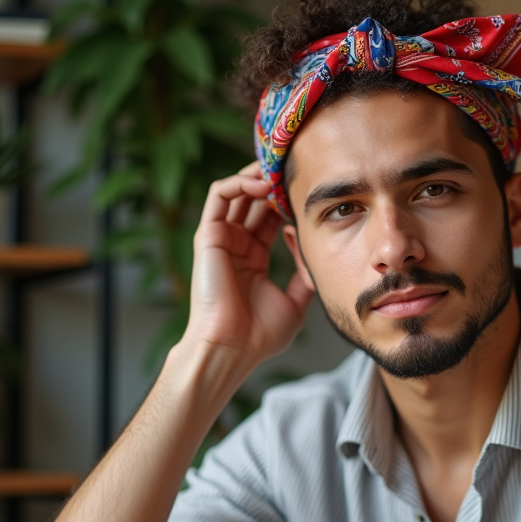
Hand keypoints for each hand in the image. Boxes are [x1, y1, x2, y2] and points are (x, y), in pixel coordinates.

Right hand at [182, 162, 313, 366]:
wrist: (232, 349)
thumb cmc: (259, 336)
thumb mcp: (295, 302)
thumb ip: (304, 274)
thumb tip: (311, 247)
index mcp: (253, 258)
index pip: (269, 216)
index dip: (288, 201)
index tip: (309, 196)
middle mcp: (236, 245)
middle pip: (254, 199)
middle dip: (275, 182)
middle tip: (296, 173)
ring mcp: (221, 239)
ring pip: (237, 190)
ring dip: (259, 175)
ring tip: (280, 172)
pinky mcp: (208, 235)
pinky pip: (220, 194)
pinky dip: (240, 181)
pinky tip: (263, 183)